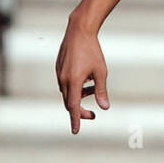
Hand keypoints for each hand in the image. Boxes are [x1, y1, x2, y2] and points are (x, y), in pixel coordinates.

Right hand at [56, 15, 109, 133]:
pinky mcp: (58, 68)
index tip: (75, 131)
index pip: (73, 107)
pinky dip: (75, 87)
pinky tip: (86, 79)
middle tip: (93, 114)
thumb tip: (104, 108)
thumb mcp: (101, 72)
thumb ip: (101, 91)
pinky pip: (65, 83)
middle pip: (69, 103)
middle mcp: (63, 79)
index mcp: (73, 82)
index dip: (76, 120)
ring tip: (93, 89)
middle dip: (80, 111)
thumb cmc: (92, 51)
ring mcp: (59, 74)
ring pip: (68, 93)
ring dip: (79, 96)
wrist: (79, 31)